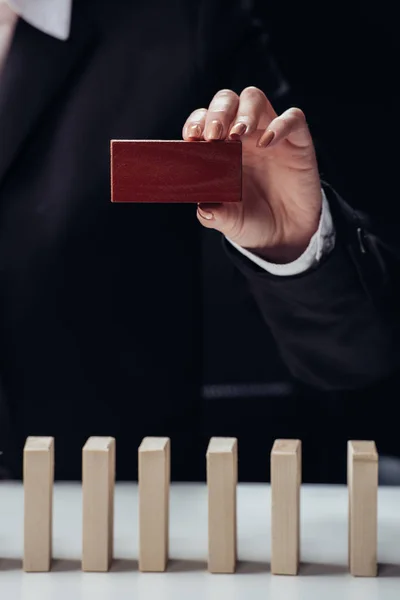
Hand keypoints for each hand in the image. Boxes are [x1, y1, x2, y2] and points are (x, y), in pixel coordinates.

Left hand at [182, 87, 321, 262]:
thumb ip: (213, 214)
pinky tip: (267, 143)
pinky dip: (280, 125)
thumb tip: (203, 207)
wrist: (283, 237)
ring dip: (244, 111)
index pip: (204, 120)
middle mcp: (243, 136)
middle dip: (218, 111)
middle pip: (227, 100)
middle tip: (214, 135)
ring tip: (238, 133)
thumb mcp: (228, 221)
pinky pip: (293, 118)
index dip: (197, 121)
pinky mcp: (297, 142)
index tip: (192, 137)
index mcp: (220, 149)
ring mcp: (270, 135)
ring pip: (254, 99)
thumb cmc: (251, 221)